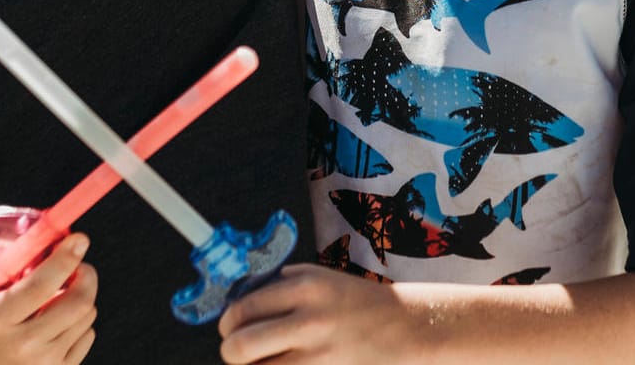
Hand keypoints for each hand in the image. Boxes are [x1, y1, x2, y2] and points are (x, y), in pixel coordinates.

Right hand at [0, 233, 97, 364]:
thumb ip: (1, 255)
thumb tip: (39, 229)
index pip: (40, 285)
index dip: (65, 258)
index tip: (79, 239)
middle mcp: (22, 345)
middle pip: (76, 303)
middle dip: (86, 275)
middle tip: (79, 265)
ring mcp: (42, 363)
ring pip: (86, 316)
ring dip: (81, 296)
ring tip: (60, 295)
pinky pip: (88, 334)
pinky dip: (80, 320)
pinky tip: (59, 320)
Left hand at [218, 266, 415, 363]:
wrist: (407, 327)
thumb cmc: (358, 302)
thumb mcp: (320, 278)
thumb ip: (279, 285)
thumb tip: (236, 303)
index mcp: (303, 286)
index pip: (240, 308)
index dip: (227, 324)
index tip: (230, 329)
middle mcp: (308, 319)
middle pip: (240, 346)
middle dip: (231, 351)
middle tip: (237, 351)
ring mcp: (318, 354)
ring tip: (266, 360)